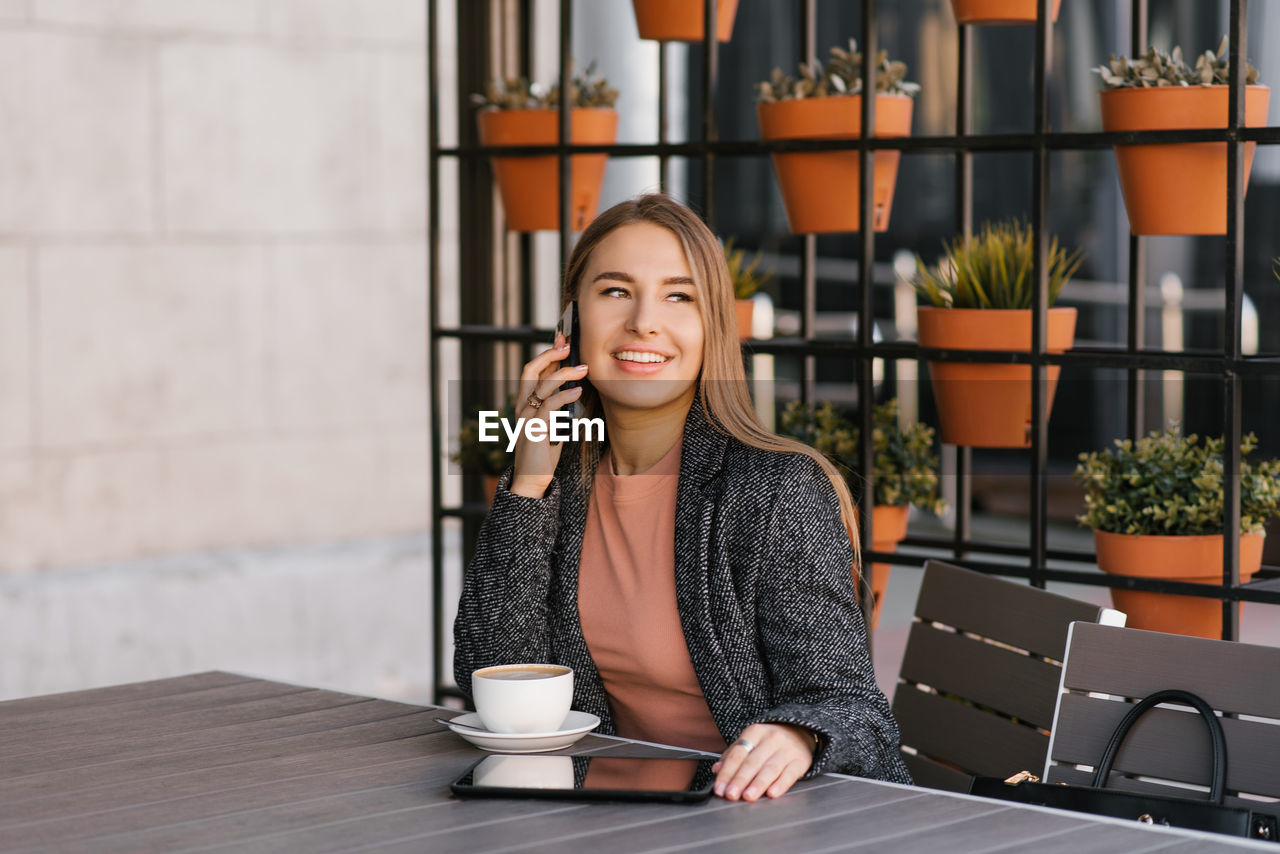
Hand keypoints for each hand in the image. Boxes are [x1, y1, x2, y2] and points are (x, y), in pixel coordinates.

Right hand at [509, 332, 587, 497]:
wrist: (531, 480)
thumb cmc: (543, 453)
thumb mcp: (552, 425)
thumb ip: (557, 407)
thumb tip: (574, 387)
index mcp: (525, 404)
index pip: (533, 371)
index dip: (547, 354)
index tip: (563, 339)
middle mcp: (522, 407)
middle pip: (530, 370)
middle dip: (549, 354)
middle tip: (569, 345)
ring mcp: (526, 418)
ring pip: (542, 386)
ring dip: (564, 373)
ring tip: (584, 368)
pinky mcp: (534, 430)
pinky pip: (549, 407)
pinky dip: (564, 396)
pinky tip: (578, 391)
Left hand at [712, 723, 815, 801]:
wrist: (801, 731)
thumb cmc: (770, 741)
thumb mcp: (751, 741)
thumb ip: (733, 756)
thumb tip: (717, 769)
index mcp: (755, 732)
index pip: (737, 753)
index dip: (727, 772)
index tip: (720, 788)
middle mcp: (771, 738)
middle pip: (752, 761)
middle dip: (740, 780)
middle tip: (731, 794)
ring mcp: (787, 749)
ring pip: (770, 768)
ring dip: (758, 784)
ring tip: (748, 796)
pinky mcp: (801, 761)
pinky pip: (790, 774)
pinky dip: (780, 784)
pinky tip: (772, 793)